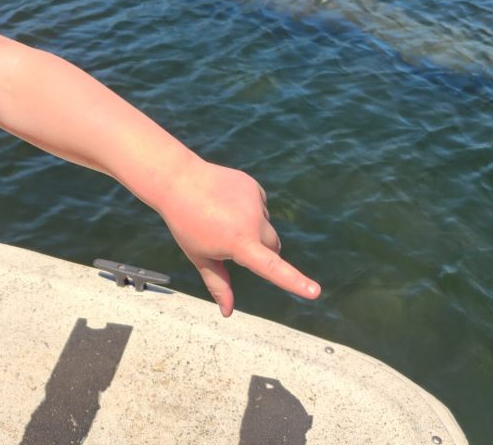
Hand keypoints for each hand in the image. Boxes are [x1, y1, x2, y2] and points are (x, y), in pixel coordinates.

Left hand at [154, 157, 320, 316]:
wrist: (178, 180)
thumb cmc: (186, 224)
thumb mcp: (200, 257)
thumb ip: (218, 284)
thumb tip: (227, 313)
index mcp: (239, 243)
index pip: (271, 268)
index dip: (295, 282)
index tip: (315, 292)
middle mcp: (252, 221)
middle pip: (273, 247)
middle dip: (262, 252)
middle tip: (233, 246)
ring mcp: (255, 201)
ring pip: (266, 226)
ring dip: (255, 229)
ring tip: (223, 218)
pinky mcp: (254, 186)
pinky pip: (260, 205)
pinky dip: (250, 209)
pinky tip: (227, 203)